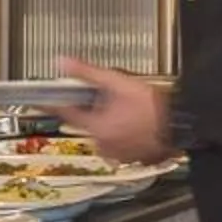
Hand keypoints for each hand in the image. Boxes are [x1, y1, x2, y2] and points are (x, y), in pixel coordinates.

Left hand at [55, 58, 177, 164]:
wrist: (181, 126)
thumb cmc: (155, 109)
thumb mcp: (117, 82)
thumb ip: (87, 73)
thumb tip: (63, 63)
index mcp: (96, 127)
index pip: (64, 113)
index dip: (51, 103)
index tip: (40, 99)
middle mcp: (103, 144)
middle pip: (87, 121)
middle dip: (94, 108)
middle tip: (111, 97)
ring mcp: (116, 153)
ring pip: (103, 131)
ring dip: (109, 120)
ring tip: (129, 110)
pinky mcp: (129, 157)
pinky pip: (117, 141)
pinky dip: (121, 131)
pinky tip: (135, 122)